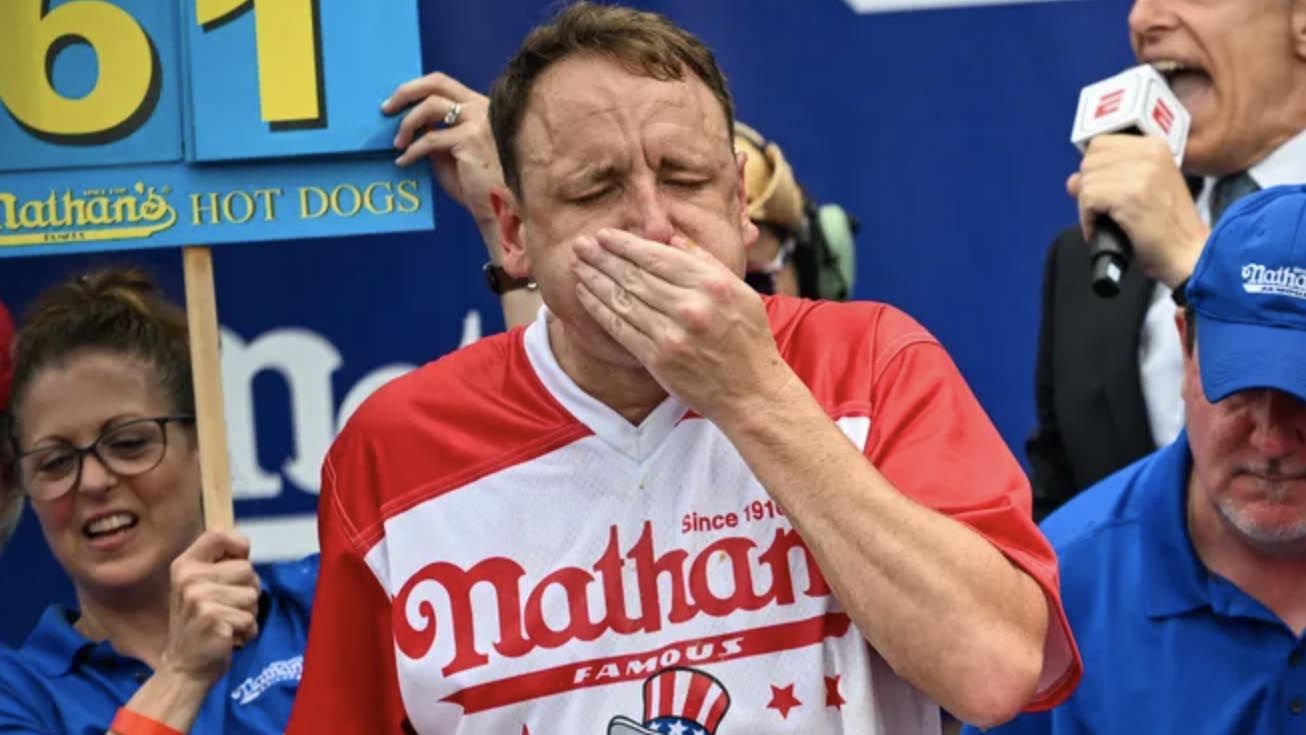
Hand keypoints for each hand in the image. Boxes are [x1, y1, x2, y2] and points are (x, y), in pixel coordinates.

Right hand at [160, 530, 259, 685]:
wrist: (184, 667)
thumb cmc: (199, 624)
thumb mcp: (199, 588)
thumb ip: (219, 566)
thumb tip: (246, 550)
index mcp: (185, 565)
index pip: (217, 535)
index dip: (238, 544)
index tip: (240, 560)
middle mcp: (189, 578)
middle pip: (247, 569)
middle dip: (248, 590)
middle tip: (228, 608)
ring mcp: (199, 598)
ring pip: (253, 595)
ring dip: (249, 613)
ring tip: (227, 623)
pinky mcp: (213, 618)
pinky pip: (251, 618)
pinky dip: (247, 631)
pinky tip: (229, 637)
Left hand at [383, 72, 504, 255]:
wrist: (499, 208)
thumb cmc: (478, 185)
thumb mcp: (453, 152)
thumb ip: (437, 132)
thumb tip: (411, 122)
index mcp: (479, 106)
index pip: (443, 84)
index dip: (415, 88)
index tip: (395, 102)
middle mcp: (480, 107)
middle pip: (436, 83)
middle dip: (405, 92)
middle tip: (386, 110)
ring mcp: (477, 121)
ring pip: (429, 107)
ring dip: (407, 124)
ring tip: (398, 144)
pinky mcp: (470, 139)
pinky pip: (430, 139)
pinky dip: (412, 151)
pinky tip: (404, 162)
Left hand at [573, 229, 794, 422]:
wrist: (751, 392)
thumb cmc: (749, 340)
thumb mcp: (741, 292)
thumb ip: (706, 263)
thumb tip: (673, 239)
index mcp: (711, 284)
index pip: (657, 256)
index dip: (626, 244)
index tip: (605, 234)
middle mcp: (690, 306)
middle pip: (635, 275)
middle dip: (603, 257)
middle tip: (580, 244)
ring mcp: (671, 334)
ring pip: (623, 299)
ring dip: (595, 279)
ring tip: (577, 266)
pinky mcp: (658, 358)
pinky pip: (620, 327)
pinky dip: (599, 308)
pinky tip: (585, 294)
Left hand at [1068, 134, 1207, 288]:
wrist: (1189, 253)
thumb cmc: (1167, 228)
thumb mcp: (1142, 190)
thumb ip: (1109, 178)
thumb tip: (1072, 180)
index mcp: (1155, 146)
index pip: (1100, 143)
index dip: (1094, 170)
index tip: (1102, 189)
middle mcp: (1149, 153)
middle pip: (1089, 162)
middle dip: (1089, 188)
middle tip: (1103, 210)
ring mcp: (1140, 172)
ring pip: (1086, 181)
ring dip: (1087, 206)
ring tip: (1106, 221)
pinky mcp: (1129, 194)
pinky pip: (1087, 199)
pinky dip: (1088, 218)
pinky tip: (1101, 229)